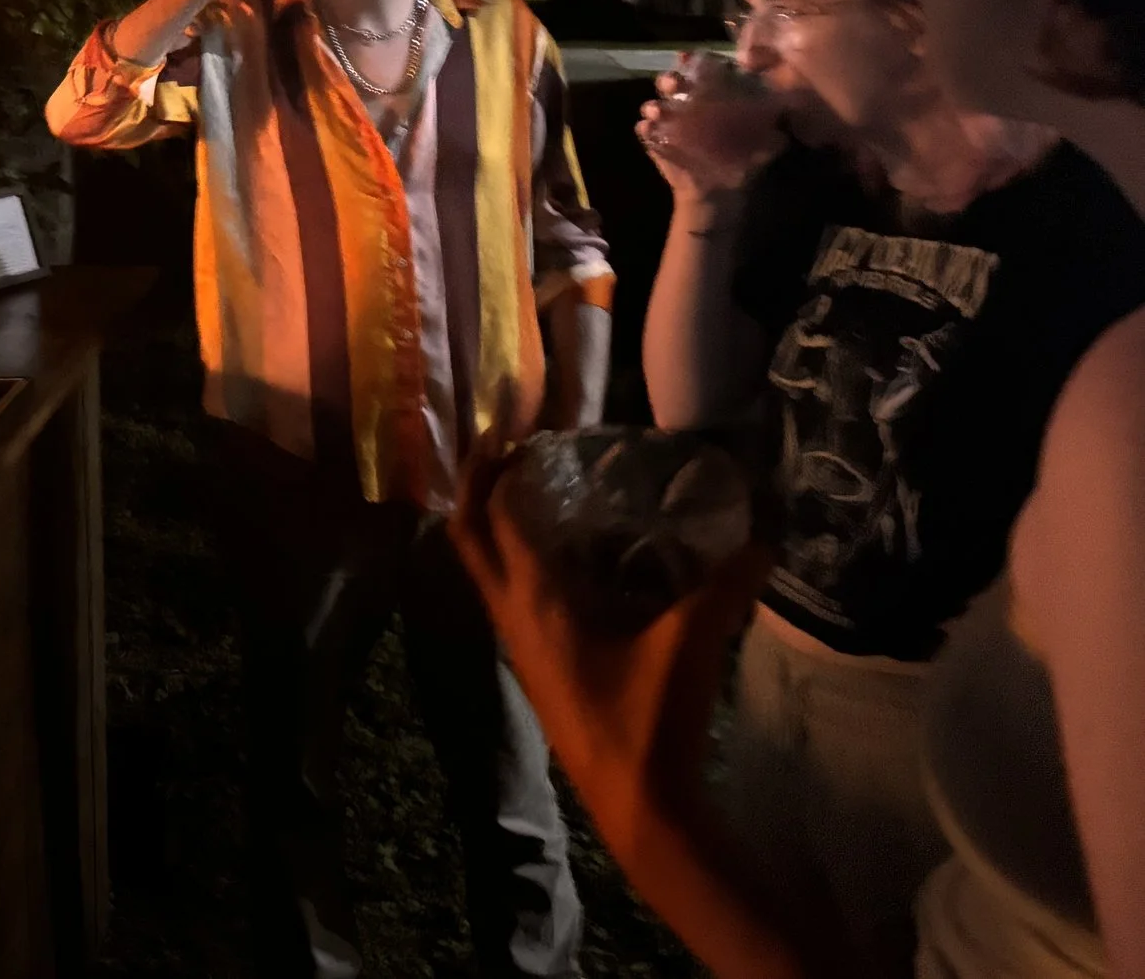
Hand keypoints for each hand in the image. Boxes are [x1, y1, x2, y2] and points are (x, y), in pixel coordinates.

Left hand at [451, 436, 771, 850]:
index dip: (503, 465)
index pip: (496, 514)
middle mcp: (510, 615)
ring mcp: (515, 643)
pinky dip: (517, 559)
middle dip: (478, 484)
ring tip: (534, 485)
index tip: (526, 428)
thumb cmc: (650, 718)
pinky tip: (567, 554)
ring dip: (493, 522)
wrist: (636, 804)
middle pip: (468, 534)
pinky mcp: (533, 664)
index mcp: (533, 599)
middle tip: (509, 445)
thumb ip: (728, 584)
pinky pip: (507, 594)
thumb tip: (764, 535)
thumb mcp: (691, 643)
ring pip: (483, 566)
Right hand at [636, 55, 783, 202]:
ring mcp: (668, 123)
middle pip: (672, 82)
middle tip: (674, 83)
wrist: (717, 194)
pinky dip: (645, 128)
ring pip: (653, 104)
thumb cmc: (738, 164)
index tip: (690, 58)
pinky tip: (649, 128)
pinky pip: (644, 130)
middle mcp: (686, 105)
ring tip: (659, 109)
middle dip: (670, 78)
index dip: (696, 62)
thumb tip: (790, 121)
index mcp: (710, 100)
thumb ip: (774, 136)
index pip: (701, 72)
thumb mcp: (761, 150)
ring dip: (654, 103)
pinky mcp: (654, 141)